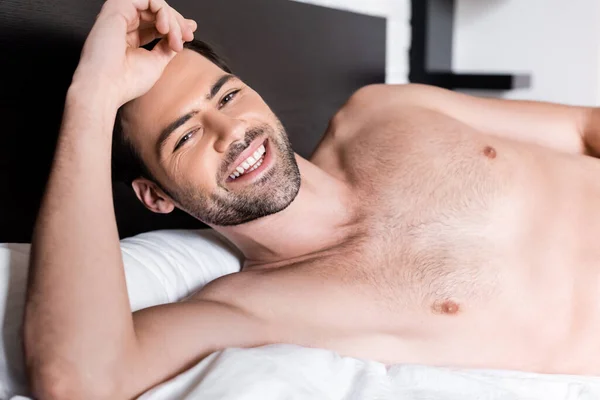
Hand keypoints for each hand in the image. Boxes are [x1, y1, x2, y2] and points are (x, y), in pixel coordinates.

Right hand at [72, 0, 196, 106]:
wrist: (107, 86)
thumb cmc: (126, 81)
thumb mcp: (156, 62)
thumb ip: (167, 47)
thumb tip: (180, 37)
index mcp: (129, 37)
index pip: (156, 24)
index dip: (175, 26)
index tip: (189, 35)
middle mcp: (123, 24)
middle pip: (157, 12)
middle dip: (177, 23)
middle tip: (187, 37)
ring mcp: (120, 15)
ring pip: (154, 5)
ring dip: (171, 20)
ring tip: (175, 38)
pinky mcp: (117, 7)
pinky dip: (162, 11)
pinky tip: (164, 28)